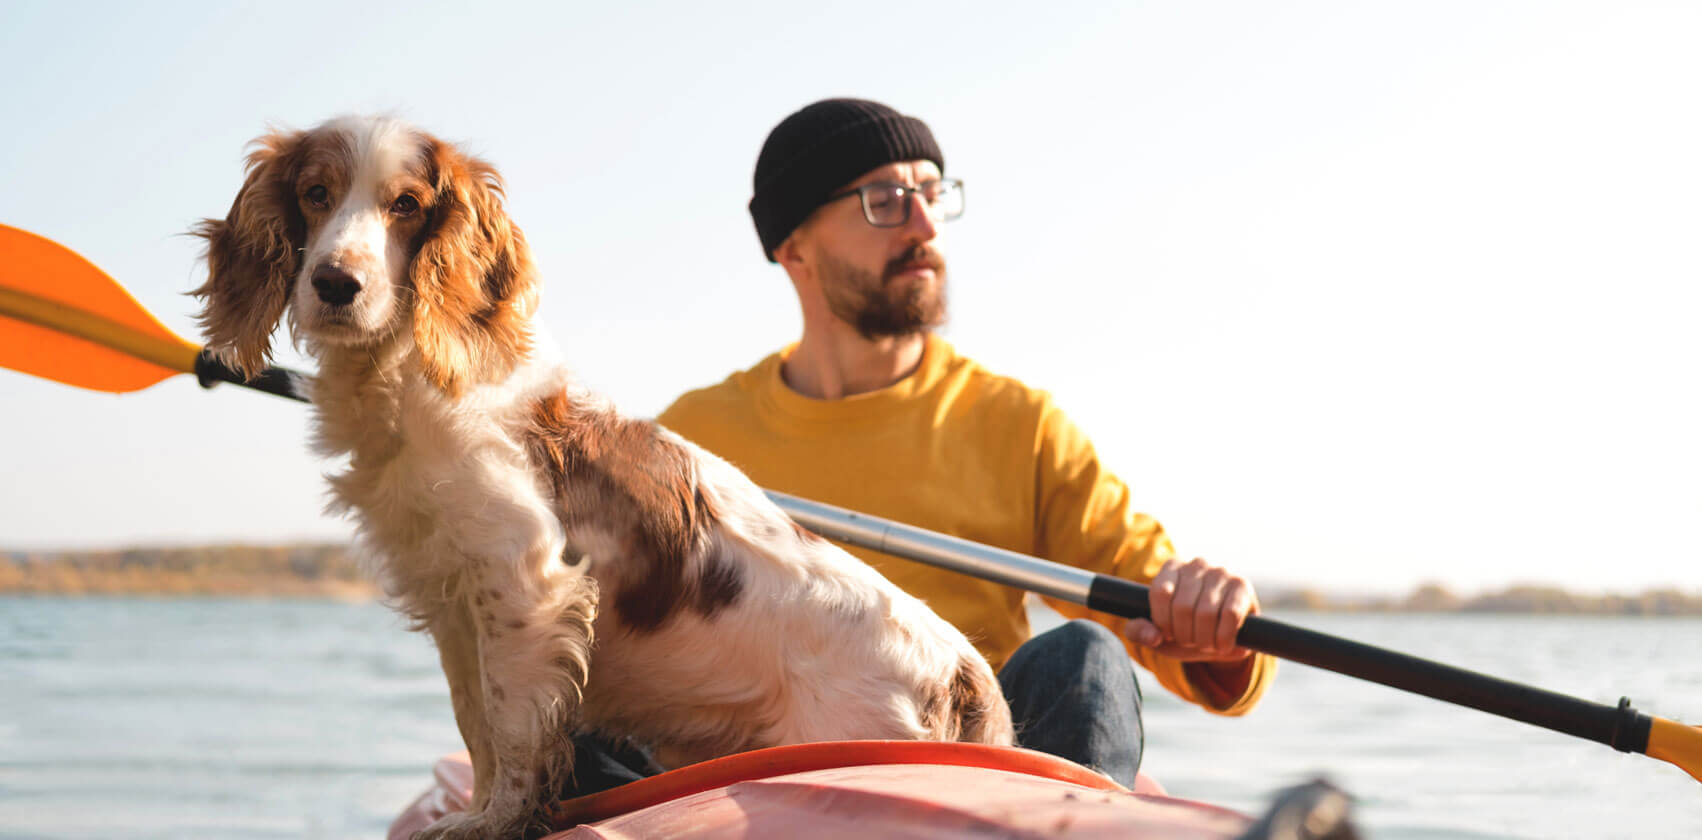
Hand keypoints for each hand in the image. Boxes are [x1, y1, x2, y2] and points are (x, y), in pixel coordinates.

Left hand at [1122, 557, 1257, 662]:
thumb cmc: (1185, 630)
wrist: (1223, 638)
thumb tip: (1153, 636)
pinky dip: (1224, 637)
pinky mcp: (1241, 586)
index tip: (1169, 634)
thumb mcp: (1157, 634)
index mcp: (1171, 568)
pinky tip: (1223, 643)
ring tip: (1206, 644)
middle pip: (1182, 606)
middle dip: (1185, 635)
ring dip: (1205, 640)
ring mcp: (1220, 573)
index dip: (1163, 621)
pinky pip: (1230, 615)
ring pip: (1206, 613)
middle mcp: (1196, 565)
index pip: (1160, 593)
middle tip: (1191, 642)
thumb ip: (1139, 632)